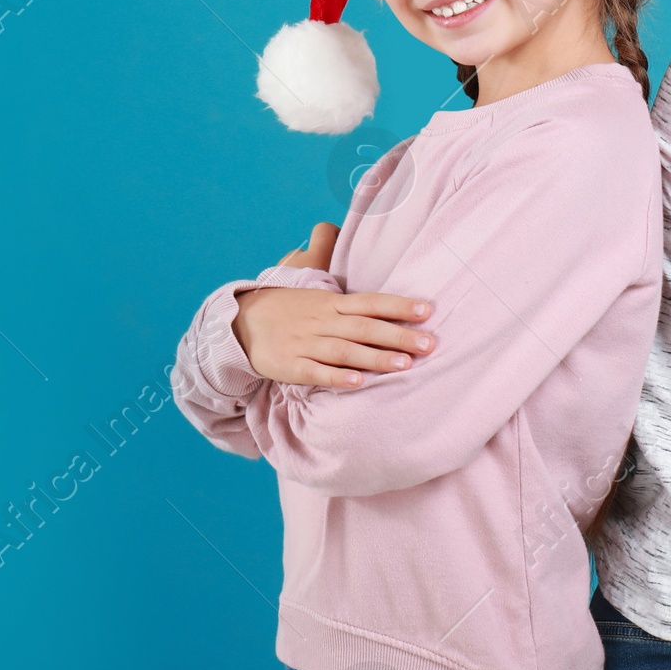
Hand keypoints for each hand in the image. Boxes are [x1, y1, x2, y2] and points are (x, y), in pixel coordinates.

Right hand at [231, 221, 436, 386]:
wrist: (241, 322)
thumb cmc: (290, 308)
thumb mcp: (318, 291)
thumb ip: (350, 295)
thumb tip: (377, 286)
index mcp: (332, 302)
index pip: (372, 301)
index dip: (399, 305)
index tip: (428, 310)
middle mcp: (323, 320)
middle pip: (365, 327)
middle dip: (399, 334)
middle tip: (429, 343)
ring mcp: (306, 343)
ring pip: (345, 350)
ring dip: (376, 357)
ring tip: (404, 364)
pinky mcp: (290, 365)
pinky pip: (316, 372)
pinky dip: (337, 377)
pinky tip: (358, 384)